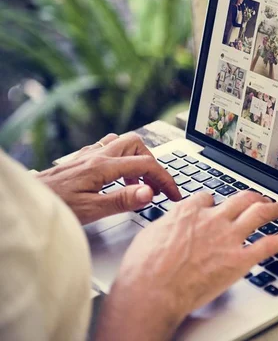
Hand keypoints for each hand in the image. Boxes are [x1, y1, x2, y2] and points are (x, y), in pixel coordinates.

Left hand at [36, 133, 180, 223]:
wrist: (27, 201)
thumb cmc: (54, 207)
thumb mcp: (91, 210)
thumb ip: (123, 200)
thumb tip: (150, 192)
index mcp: (103, 167)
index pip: (145, 166)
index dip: (165, 180)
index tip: (173, 194)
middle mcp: (96, 155)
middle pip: (137, 145)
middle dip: (152, 164)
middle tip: (156, 186)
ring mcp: (87, 155)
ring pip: (122, 143)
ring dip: (136, 160)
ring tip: (138, 185)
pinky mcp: (80, 160)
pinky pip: (108, 149)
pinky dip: (120, 160)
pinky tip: (116, 179)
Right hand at [96, 191, 277, 340]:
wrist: (152, 291)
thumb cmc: (144, 269)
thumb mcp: (149, 236)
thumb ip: (167, 226)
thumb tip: (170, 226)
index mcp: (188, 212)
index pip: (208, 197)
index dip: (214, 201)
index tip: (216, 205)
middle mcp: (212, 219)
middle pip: (239, 199)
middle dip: (250, 197)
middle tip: (257, 198)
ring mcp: (228, 238)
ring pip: (257, 214)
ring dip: (271, 208)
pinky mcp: (239, 259)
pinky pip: (270, 244)